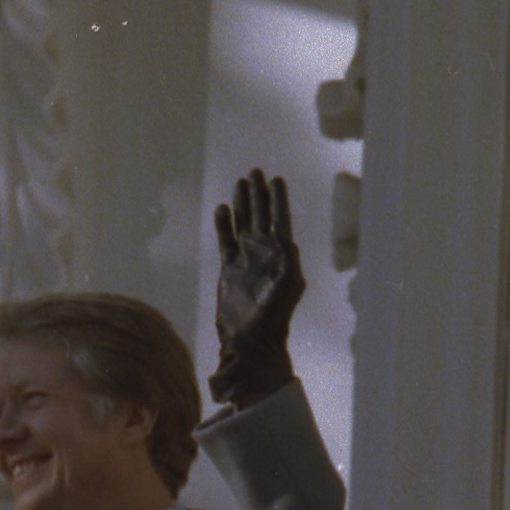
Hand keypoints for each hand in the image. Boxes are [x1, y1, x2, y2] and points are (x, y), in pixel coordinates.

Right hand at [209, 168, 305, 408]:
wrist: (250, 338)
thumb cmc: (273, 314)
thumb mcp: (288, 285)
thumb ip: (288, 261)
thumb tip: (286, 239)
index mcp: (282, 254)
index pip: (280, 219)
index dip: (278, 198)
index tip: (275, 179)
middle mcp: (264, 253)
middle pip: (261, 215)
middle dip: (258, 194)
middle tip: (255, 171)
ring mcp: (246, 259)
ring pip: (243, 223)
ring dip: (242, 203)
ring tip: (239, 182)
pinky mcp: (229, 268)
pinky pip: (226, 240)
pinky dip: (223, 224)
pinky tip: (221, 209)